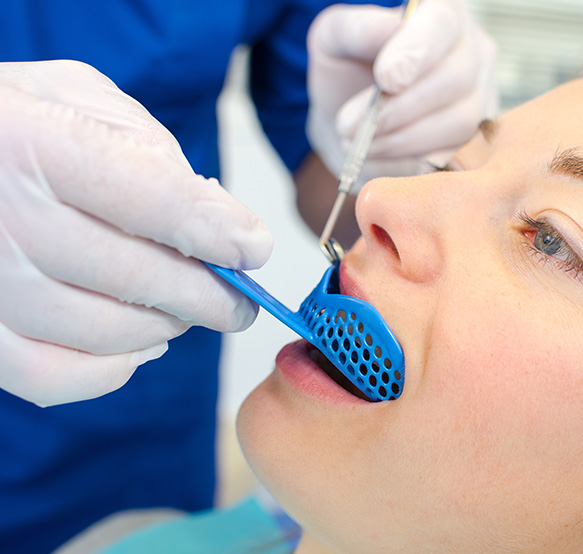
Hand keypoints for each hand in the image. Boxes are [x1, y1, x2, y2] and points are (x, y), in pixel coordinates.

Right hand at [0, 60, 272, 405]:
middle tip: (239, 301)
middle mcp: (1, 216)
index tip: (254, 249)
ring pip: (105, 331)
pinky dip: (111, 371)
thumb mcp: (83, 99)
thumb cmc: (16, 124)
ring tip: (187, 311)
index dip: (218, 231)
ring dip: (167, 327)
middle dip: (210, 297)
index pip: (153, 199)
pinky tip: (141, 346)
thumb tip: (217, 222)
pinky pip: (51, 377)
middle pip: (137, 277)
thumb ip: (151, 153)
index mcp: (35, 142)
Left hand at [306, 0, 497, 189]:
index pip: (442, 23)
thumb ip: (356, 29)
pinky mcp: (475, 140)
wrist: (353, 123)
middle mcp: (471, 50)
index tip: (386, 79)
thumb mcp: (335, 42)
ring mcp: (479, 97)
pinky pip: (454, 154)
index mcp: (440, 14)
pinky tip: (379, 153)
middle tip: (350, 124)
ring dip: (401, 137)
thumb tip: (388, 29)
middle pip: (455, 76)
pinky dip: (410, 159)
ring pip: (458, 120)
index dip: (417, 51)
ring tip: (360, 141)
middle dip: (398, 106)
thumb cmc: (348, 73)